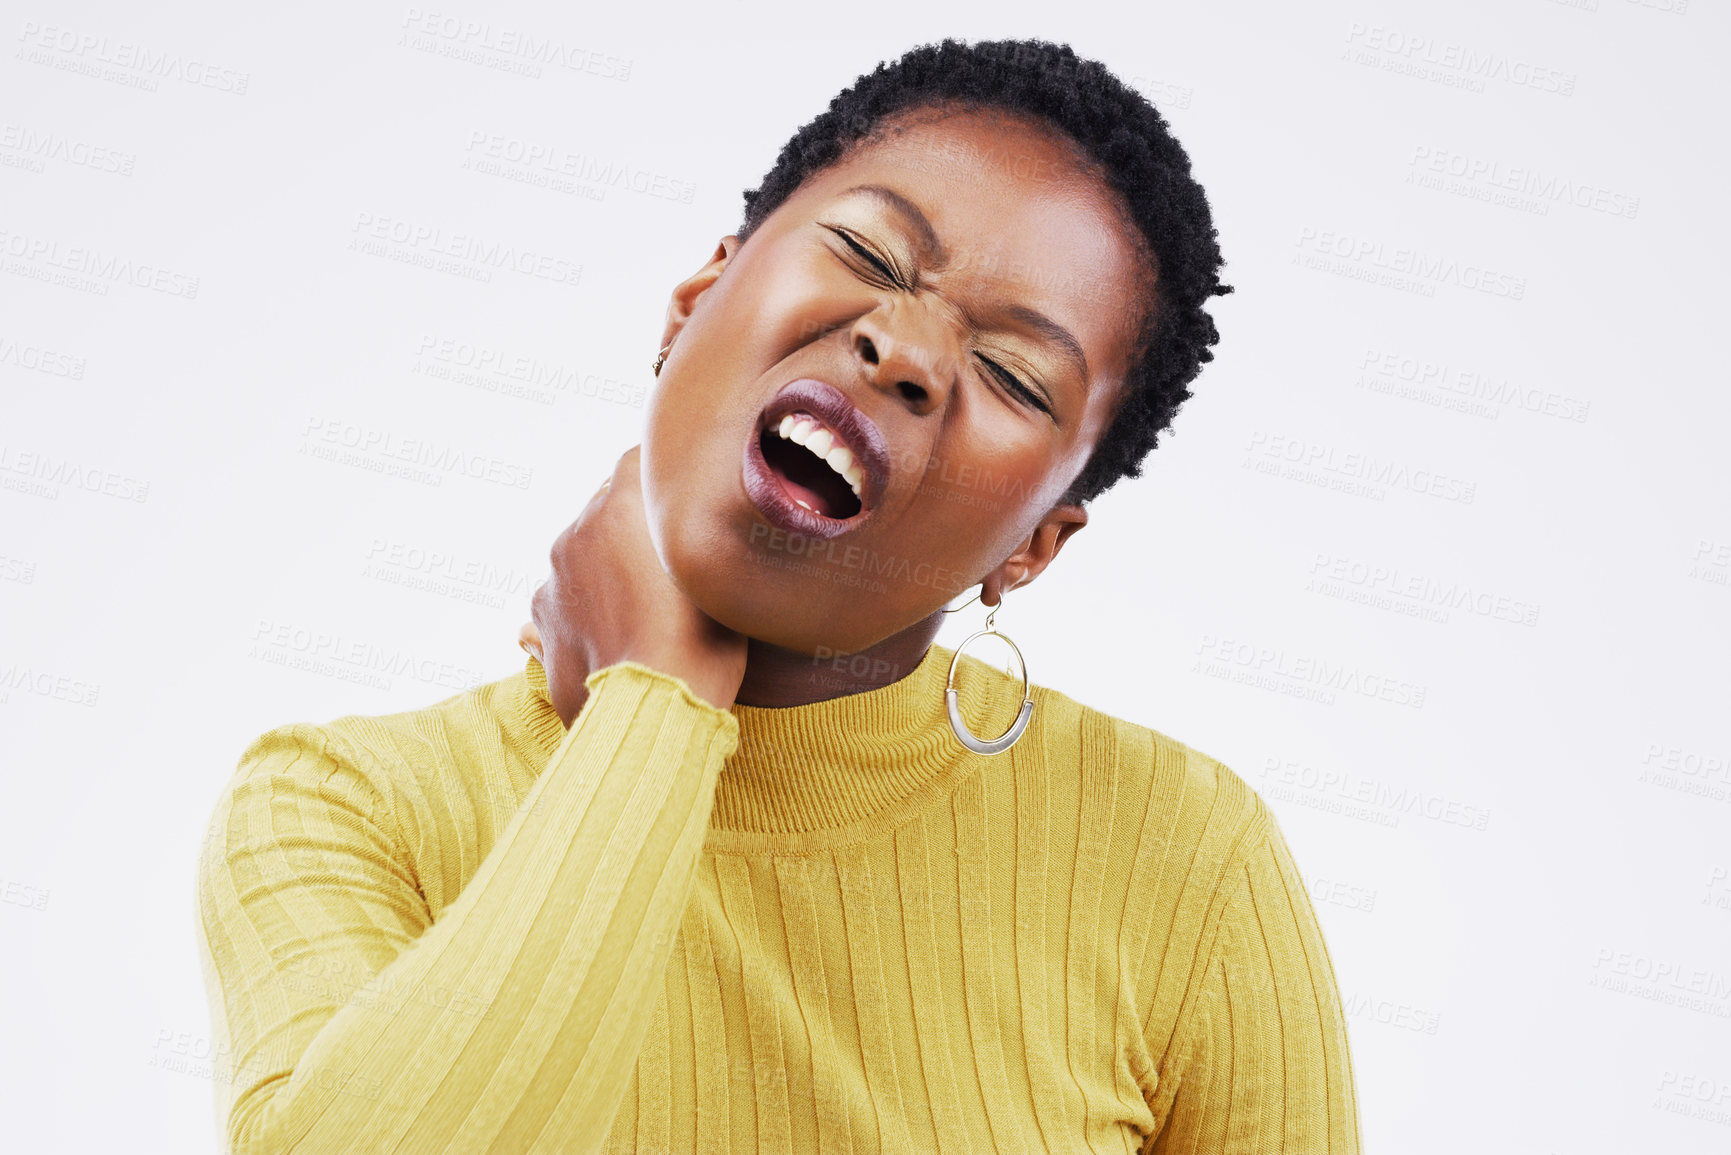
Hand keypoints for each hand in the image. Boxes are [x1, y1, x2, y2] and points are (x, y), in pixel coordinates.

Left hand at [524, 445, 747, 724]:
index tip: (680, 498)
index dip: (660, 478)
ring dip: (606, 569)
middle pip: (606, 507)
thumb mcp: (718, 581)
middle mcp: (578, 531)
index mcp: (621, 506)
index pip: (636, 461)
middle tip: (668, 564)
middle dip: (632, 528)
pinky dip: (586, 607)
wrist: (653, 712)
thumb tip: (695, 532)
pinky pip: (565, 596)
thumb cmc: (702, 646)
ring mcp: (553, 576)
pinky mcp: (541, 619)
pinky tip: (616, 635)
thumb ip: (695, 542)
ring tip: (643, 609)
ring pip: (582, 553)